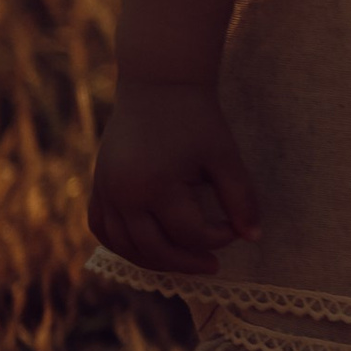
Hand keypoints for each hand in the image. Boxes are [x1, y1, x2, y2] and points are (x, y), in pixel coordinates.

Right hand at [89, 82, 261, 277]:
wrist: (158, 85)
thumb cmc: (196, 118)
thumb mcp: (224, 156)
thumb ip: (241, 198)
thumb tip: (253, 237)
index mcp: (157, 185)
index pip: (189, 234)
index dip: (217, 239)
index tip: (233, 229)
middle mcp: (125, 194)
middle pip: (154, 250)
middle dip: (186, 262)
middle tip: (212, 265)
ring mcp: (106, 191)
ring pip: (125, 246)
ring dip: (154, 261)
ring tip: (182, 261)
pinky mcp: (97, 185)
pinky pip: (102, 228)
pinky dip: (122, 244)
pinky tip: (146, 248)